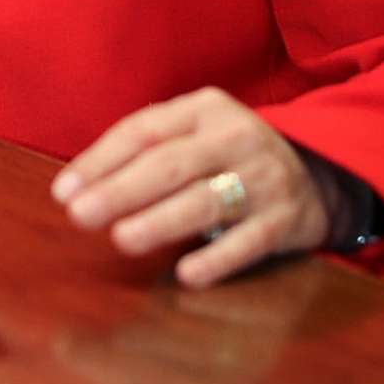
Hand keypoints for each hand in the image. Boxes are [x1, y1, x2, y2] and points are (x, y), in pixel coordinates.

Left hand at [51, 87, 329, 288]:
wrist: (319, 174)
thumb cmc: (230, 156)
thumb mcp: (197, 132)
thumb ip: (148, 149)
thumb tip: (78, 187)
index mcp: (205, 109)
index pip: (144, 130)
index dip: (101, 159)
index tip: (64, 191)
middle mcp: (236, 137)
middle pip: (171, 164)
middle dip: (122, 190)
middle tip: (80, 215)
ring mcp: (265, 178)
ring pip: (206, 201)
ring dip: (161, 220)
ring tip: (121, 239)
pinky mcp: (285, 221)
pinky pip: (248, 242)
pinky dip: (217, 258)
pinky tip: (186, 274)